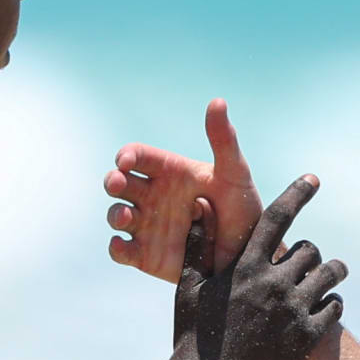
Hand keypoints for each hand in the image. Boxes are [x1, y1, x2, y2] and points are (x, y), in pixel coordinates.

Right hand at [108, 100, 260, 285]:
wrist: (248, 257)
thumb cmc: (243, 211)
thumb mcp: (236, 175)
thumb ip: (224, 141)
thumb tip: (218, 101)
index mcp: (168, 172)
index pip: (137, 157)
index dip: (127, 156)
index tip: (126, 160)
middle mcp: (152, 196)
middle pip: (119, 183)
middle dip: (112, 180)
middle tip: (117, 183)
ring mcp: (147, 226)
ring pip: (116, 215)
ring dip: (114, 214)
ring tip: (126, 216)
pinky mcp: (145, 255)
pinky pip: (121, 251)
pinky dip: (116, 249)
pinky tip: (121, 246)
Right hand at [175, 175, 345, 359]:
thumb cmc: (193, 337)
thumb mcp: (190, 288)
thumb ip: (199, 245)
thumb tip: (201, 206)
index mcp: (244, 267)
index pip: (277, 217)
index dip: (296, 193)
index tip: (312, 179)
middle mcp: (272, 283)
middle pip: (310, 249)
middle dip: (309, 256)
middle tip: (306, 266)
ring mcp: (293, 310)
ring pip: (331, 274)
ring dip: (331, 274)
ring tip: (327, 280)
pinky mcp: (307, 336)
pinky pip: (335, 306)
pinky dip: (332, 304)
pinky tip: (323, 309)